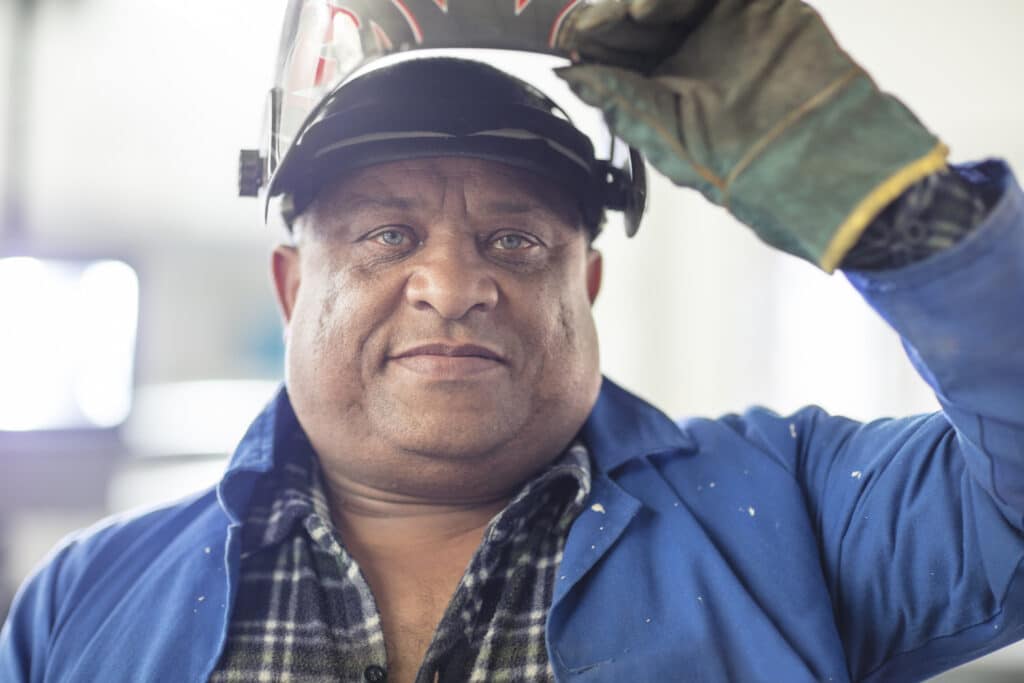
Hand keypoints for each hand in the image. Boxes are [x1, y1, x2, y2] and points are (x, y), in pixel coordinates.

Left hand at [557, 0, 947, 271]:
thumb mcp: (663, 132)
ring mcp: (729, 23)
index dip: (595, 37)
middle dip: (616, 13)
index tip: (570, 38)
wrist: (808, 162)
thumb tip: (570, 77)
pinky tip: (652, 6)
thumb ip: (618, 97)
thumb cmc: (739, 166)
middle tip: (593, 21)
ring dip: (646, 0)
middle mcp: (695, 49)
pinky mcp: (763, 5)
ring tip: (630, 14)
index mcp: (667, 81)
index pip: (622, 45)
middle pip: (645, 9)